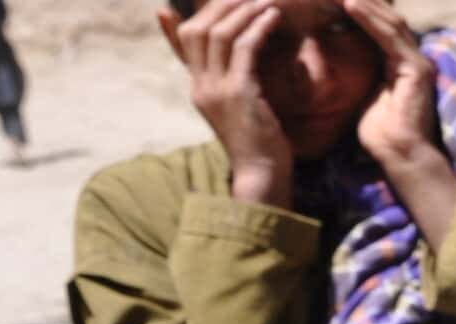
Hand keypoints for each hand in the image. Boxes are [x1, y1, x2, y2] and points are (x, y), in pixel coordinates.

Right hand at [158, 0, 292, 205]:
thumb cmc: (260, 144)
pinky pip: (243, 48)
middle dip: (220, 5)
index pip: (182, 41)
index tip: (194, 0)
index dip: (186, 16)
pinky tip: (273, 18)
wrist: (263, 175)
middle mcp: (200, 85)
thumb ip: (238, 83)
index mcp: (197, 88)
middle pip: (196, 29)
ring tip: (265, 1)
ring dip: (242, 12)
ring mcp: (215, 88)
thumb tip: (245, 65)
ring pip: (218, 33)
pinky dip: (258, 28)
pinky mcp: (238, 93)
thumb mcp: (242, 109)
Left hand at [342, 0, 440, 167]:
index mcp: (402, 63)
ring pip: (390, 21)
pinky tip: (349, 5)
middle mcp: (414, 58)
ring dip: (363, 3)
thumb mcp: (363, 92)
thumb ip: (359, 70)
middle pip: (388, 16)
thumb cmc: (382, 133)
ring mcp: (418, 63)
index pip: (381, 25)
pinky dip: (369, 20)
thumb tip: (334, 53)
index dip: (359, 7)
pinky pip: (390, 37)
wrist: (400, 156)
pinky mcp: (416, 70)